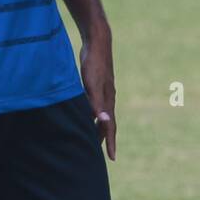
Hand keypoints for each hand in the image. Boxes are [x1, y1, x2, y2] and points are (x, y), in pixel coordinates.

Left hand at [80, 34, 116, 159]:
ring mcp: (103, 89)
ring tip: (91, 136)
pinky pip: (96, 103)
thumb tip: (103, 121)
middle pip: (107, 122)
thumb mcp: (93, 84)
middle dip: (104, 138)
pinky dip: (93, 112)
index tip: (112, 159)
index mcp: (108, 100)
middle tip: (98, 153)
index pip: (110, 126)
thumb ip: (97, 103)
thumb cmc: (93, 62)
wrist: (97, 40)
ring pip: (102, 113)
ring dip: (98, 126)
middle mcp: (108, 97)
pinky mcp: (97, 83)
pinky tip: (86, 112)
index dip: (111, 142)